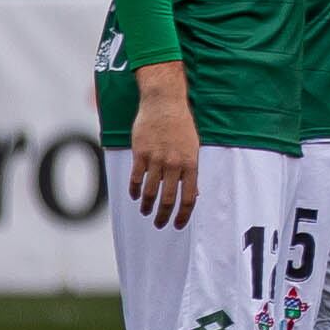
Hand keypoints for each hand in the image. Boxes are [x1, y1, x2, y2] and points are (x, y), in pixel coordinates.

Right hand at [128, 62, 200, 226]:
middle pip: (168, 198)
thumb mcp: (193, 148)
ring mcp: (156, 159)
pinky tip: (134, 196)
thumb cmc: (182, 127)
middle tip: (159, 224)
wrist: (164, 104)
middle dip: (164, 216)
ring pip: (150, 191)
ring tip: (145, 212)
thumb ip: (192, 172)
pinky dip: (134, 190)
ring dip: (147, 205)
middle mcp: (174, 164)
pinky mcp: (140, 154)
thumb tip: (194, 194)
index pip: (188, 198)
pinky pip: (136, 178)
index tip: (178, 225)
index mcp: (190, 164)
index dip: (183, 215)